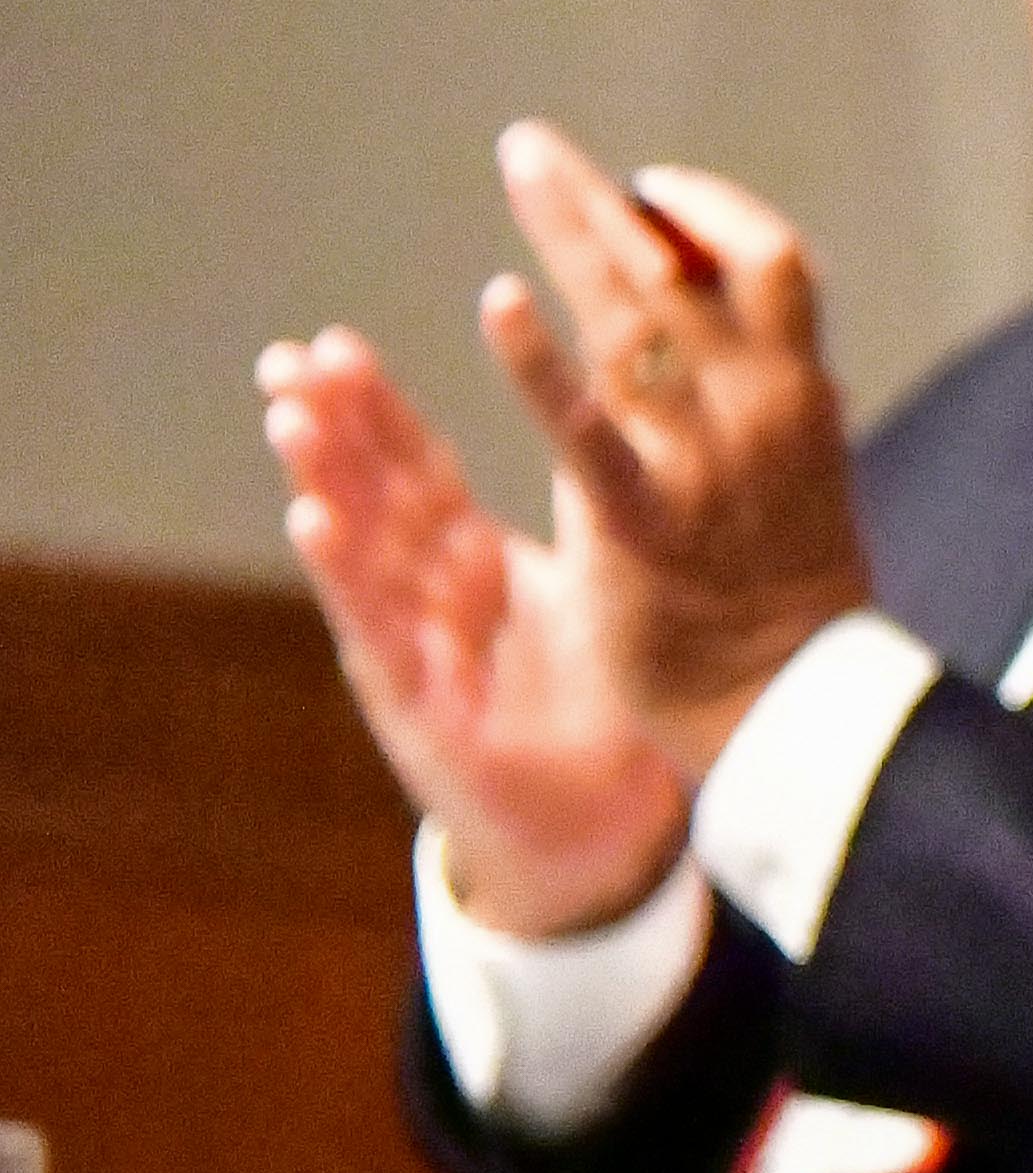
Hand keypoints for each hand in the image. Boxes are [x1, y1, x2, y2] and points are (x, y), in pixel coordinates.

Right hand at [260, 327, 689, 936]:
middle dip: (331, 433)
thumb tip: (601, 431)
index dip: (372, 413)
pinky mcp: (424, 714)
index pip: (410, 475)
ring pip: (362, 562)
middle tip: (291, 362)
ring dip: (325, 488)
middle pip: (373, 506)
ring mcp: (415, 659)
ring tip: (291, 423)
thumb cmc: (585, 704)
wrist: (599, 827)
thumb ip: (574, 530)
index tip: (326, 345)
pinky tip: (315, 525)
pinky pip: (384, 638)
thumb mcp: (583, 600)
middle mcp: (425, 606)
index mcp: (463, 569)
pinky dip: (351, 581)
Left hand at [475, 125, 874, 770]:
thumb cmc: (784, 593)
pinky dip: (541, 360)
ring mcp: (706, 465)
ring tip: (519, 173)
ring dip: (572, 234)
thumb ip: (758, 394)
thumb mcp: (798, 469)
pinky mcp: (642, 525)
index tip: (645, 190)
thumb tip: (715, 320)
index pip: (772, 261)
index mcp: (805, 396)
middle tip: (531, 151)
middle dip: (606, 202)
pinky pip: (589, 430)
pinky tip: (501, 303)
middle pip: (688, 269)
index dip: (708, 211)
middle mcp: (762, 411)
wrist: (791, 710)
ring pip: (640, 321)